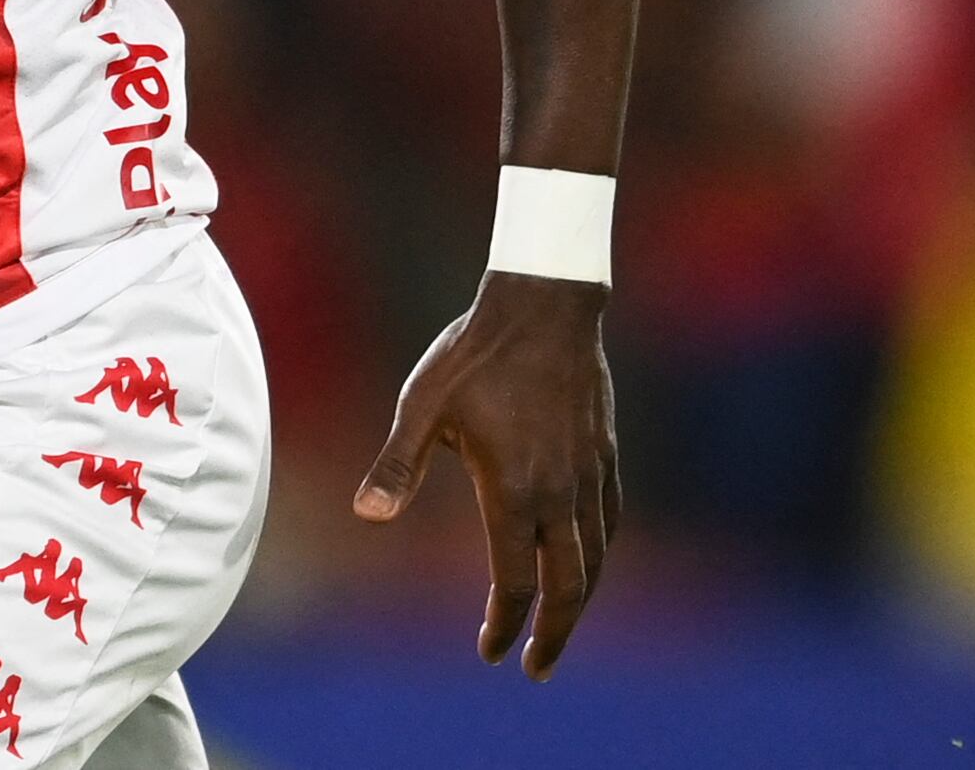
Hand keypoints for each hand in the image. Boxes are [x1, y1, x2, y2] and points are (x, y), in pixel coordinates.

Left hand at [353, 271, 619, 678]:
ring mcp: (589, 475)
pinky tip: (587, 558)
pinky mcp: (604, 454)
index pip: (513, 581)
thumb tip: (365, 515)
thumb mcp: (422, 406)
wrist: (543, 305)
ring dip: (580, 601)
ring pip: (595, 558)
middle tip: (536, 668)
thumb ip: (397, 465)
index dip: (503, 624)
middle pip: (568, 587)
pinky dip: (598, 554)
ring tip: (562, 627)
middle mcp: (560, 494)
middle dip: (554, 634)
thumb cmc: (473, 354)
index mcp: (514, 491)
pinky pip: (609, 521)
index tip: (490, 652)